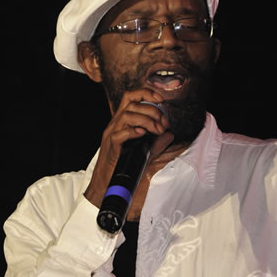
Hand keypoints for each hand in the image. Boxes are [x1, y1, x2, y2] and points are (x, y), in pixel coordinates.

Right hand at [84, 88, 173, 208]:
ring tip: (157, 130)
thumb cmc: (123, 166)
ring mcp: (111, 135)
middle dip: (152, 110)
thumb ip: (156, 143)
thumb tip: (169, 134)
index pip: (130, 97)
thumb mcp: (144, 152)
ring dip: (146, 120)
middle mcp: (115, 125)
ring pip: (126, 115)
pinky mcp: (110, 147)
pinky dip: (133, 131)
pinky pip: (119, 134)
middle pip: (131, 104)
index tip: (161, 99)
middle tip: (163, 124)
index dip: (146, 93)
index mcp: (121, 122)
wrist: (106, 184)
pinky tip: (143, 135)